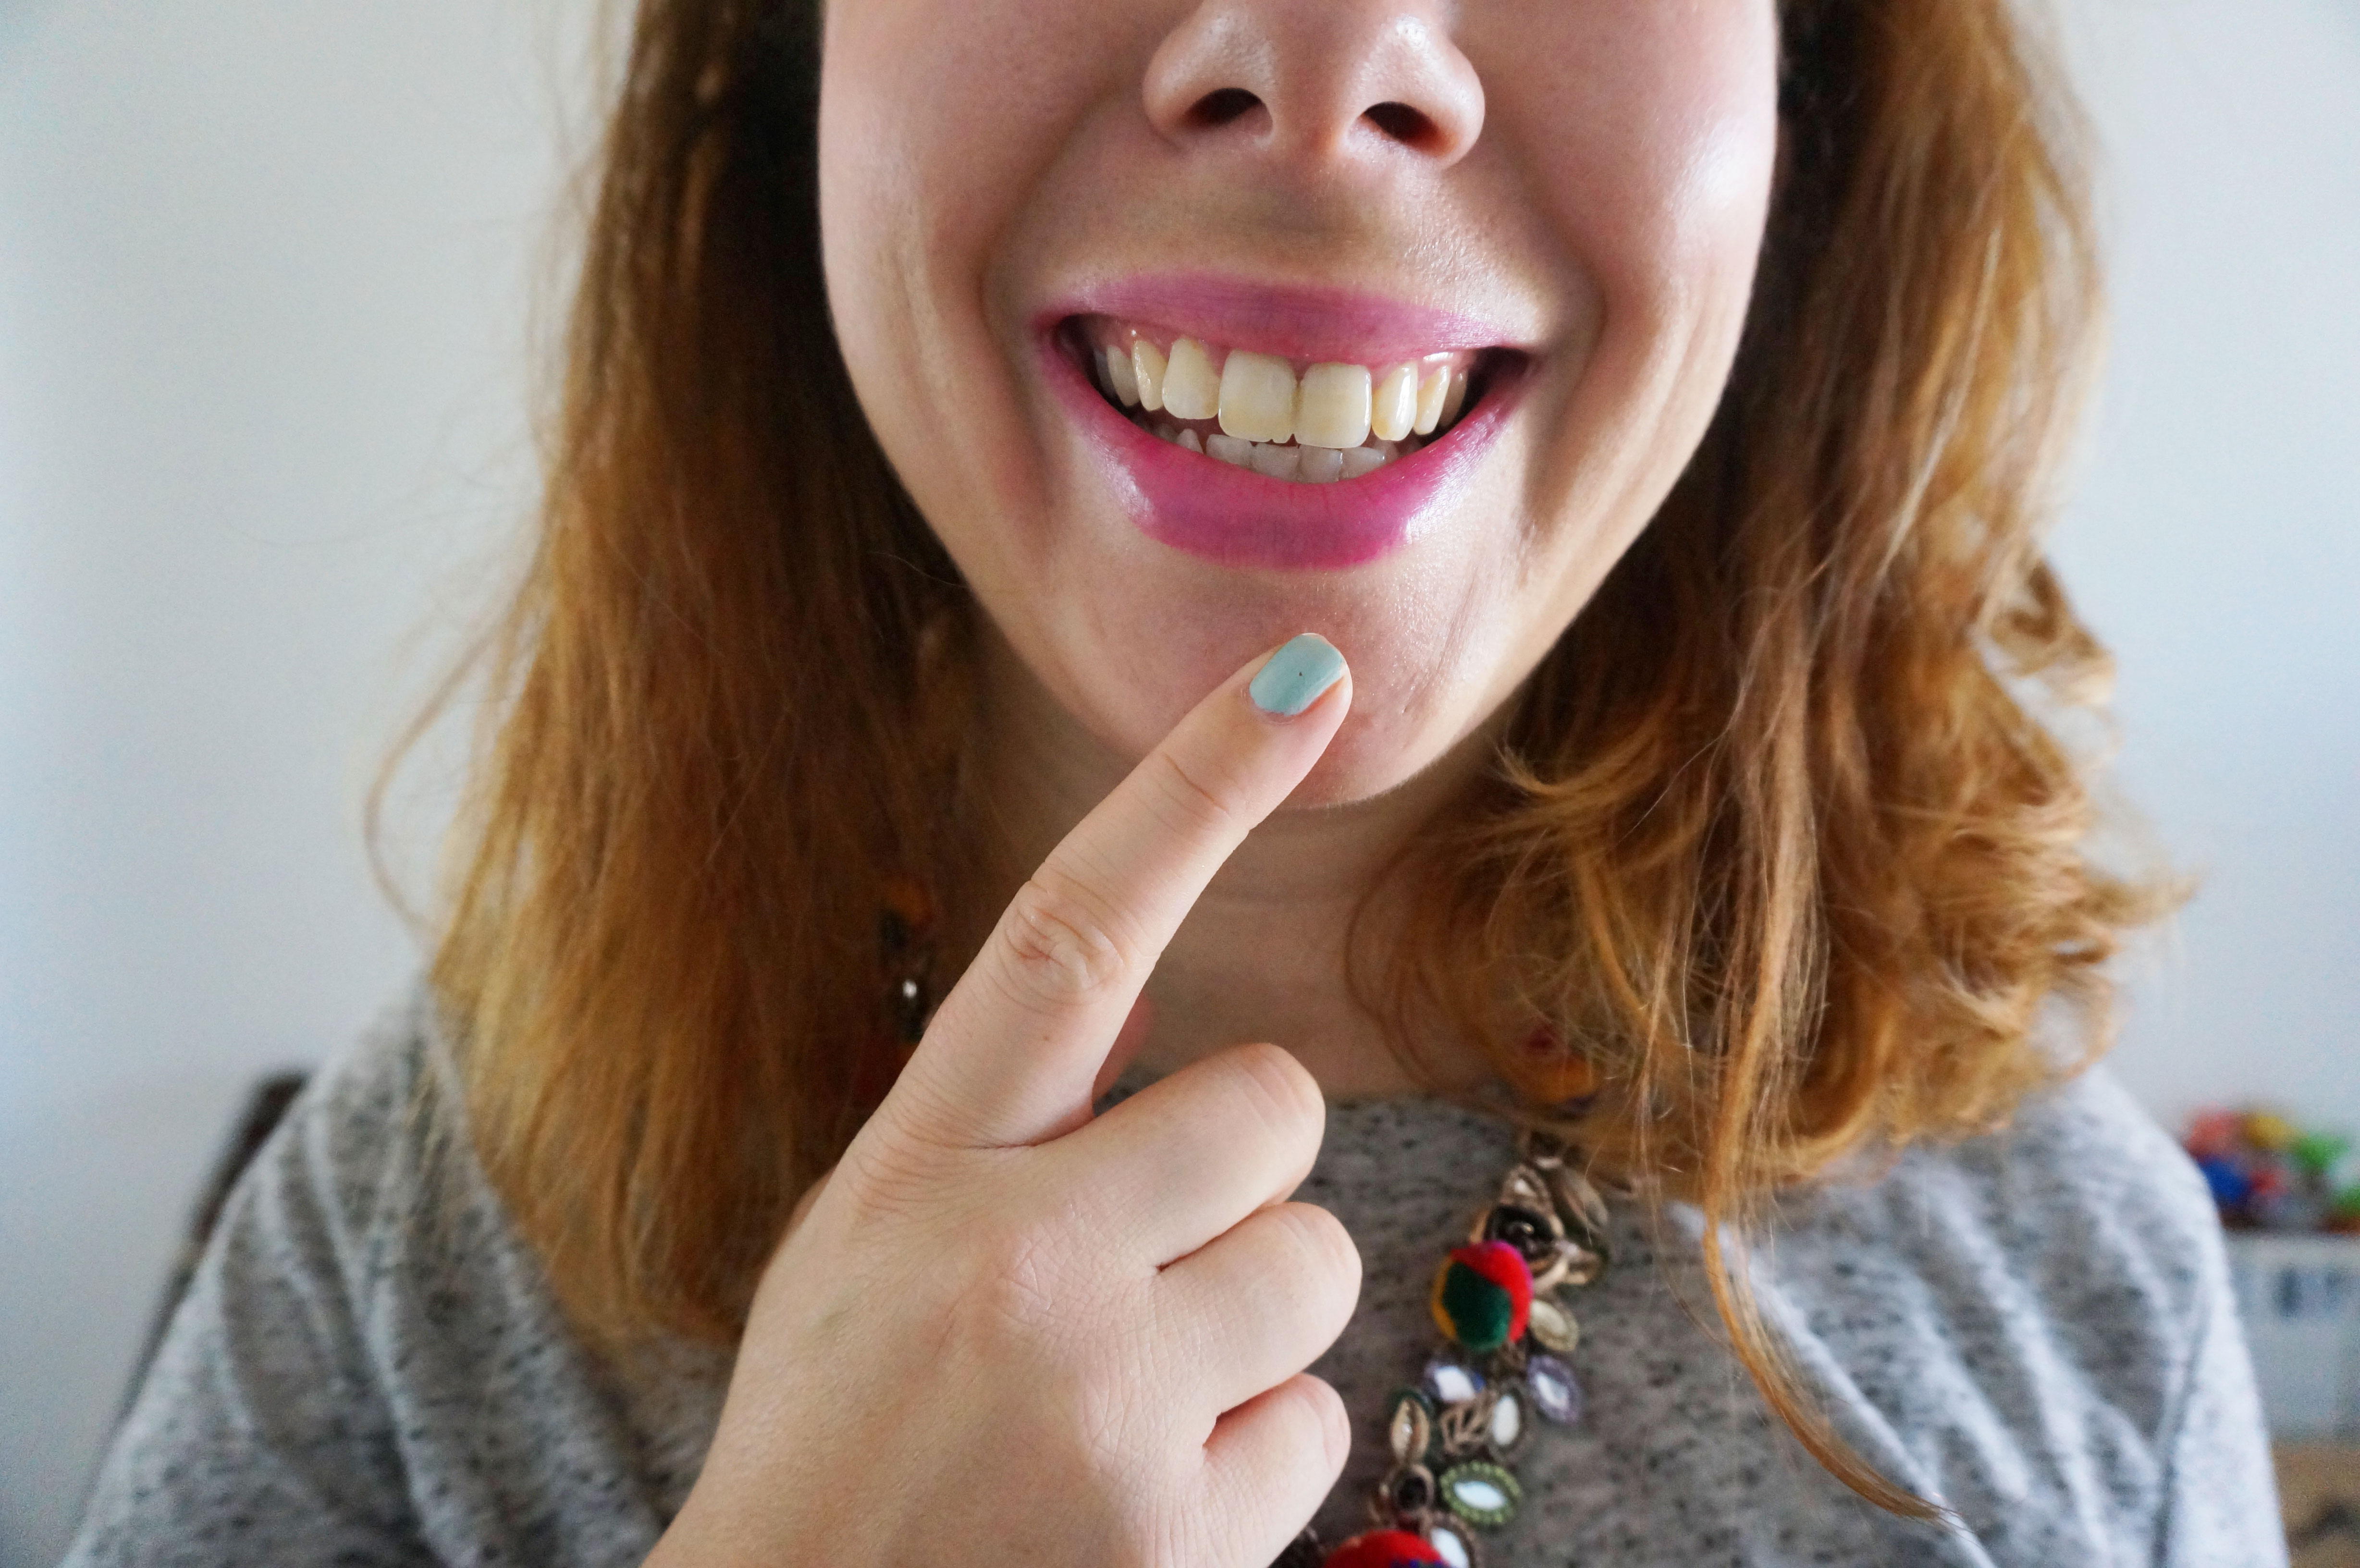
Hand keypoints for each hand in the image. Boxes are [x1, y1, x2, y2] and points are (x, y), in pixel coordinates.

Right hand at [653, 636, 1362, 1567]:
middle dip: (1239, 1168)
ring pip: (1317, 1265)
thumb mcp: (866, 1250)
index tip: (1301, 680)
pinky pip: (1317, 1421)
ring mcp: (1104, 1401)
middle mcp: (1016, 1261)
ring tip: (1126, 1398)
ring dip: (1250, 1319)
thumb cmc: (839, 1432)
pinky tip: (1139, 1499)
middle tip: (1141, 1258)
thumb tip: (1170, 1068)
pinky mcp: (1181, 1531)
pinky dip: (1250, 1453)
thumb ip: (1000, 1145)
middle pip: (1269, 1103)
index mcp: (918, 1167)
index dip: (1192, 790)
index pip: (1071, 931)